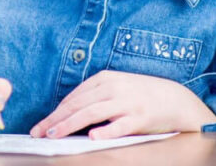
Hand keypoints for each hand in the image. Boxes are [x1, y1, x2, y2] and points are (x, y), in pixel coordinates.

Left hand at [33, 70, 215, 139]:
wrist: (176, 98)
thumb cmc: (140, 95)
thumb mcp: (116, 88)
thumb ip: (94, 97)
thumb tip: (67, 113)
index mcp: (104, 79)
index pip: (73, 98)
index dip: (55, 113)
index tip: (40, 126)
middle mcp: (113, 88)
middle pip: (77, 105)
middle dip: (56, 120)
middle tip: (39, 133)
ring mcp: (127, 102)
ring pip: (92, 114)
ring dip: (70, 125)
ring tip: (55, 135)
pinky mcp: (140, 117)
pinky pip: (120, 126)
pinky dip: (105, 131)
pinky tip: (92, 137)